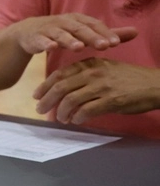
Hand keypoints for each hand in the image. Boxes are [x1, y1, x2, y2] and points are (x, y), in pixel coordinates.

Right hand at [10, 14, 136, 55]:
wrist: (27, 33)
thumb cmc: (60, 33)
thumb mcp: (84, 32)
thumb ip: (108, 34)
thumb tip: (136, 32)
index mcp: (77, 20)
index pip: (94, 25)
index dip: (104, 33)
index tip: (116, 43)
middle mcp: (63, 22)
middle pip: (79, 28)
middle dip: (91, 37)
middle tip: (104, 46)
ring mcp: (48, 29)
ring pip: (60, 33)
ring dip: (69, 40)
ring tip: (79, 47)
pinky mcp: (35, 37)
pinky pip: (40, 40)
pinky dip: (45, 43)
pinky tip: (51, 48)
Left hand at [34, 58, 159, 123]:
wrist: (156, 84)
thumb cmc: (130, 79)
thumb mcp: (106, 70)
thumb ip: (86, 77)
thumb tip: (67, 91)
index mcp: (90, 64)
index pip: (60, 74)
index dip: (45, 85)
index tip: (36, 95)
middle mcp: (93, 73)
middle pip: (61, 87)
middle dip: (47, 100)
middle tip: (39, 109)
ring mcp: (102, 86)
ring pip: (71, 99)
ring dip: (61, 111)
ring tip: (60, 118)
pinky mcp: (112, 100)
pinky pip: (87, 110)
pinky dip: (78, 116)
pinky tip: (76, 120)